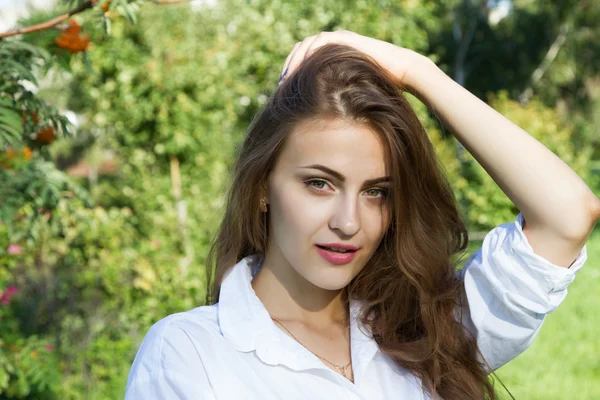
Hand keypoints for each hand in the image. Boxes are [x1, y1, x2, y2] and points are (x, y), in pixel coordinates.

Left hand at [278, 30, 430, 89]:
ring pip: (307, 44)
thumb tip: (318, 118)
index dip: (290, 73)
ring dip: (294, 60)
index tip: (282, 91)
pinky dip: (309, 53)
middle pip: (300, 50)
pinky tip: (302, 69)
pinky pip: (322, 41)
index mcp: (332, 57)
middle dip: (288, 67)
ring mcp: (340, 39)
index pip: (302, 60)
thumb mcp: (350, 94)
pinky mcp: (347, 38)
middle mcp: (334, 45)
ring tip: (288, 79)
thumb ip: (335, 97)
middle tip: (280, 85)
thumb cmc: (381, 88)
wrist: (403, 73)